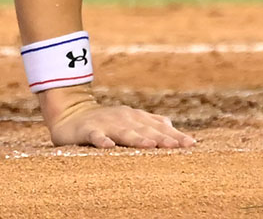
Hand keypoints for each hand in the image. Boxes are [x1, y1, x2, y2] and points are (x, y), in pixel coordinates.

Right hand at [40, 86, 195, 148]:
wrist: (71, 114)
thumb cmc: (105, 121)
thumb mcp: (129, 120)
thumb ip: (149, 123)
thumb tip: (171, 125)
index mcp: (135, 117)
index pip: (158, 128)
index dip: (174, 136)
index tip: (191, 144)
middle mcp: (123, 118)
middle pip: (145, 130)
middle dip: (162, 138)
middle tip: (179, 146)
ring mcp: (105, 123)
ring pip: (123, 132)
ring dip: (137, 138)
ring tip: (150, 146)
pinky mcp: (87, 130)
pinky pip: (95, 136)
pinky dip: (101, 141)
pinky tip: (108, 147)